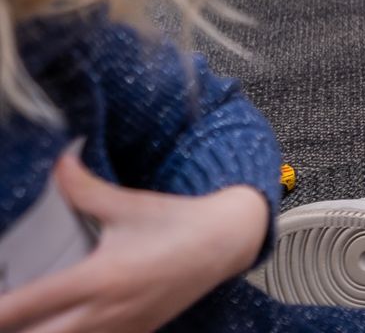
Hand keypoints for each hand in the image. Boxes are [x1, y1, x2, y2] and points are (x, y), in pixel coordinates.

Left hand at [0, 152, 268, 332]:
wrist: (226, 241)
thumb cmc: (177, 222)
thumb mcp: (128, 203)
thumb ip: (84, 188)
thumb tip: (57, 164)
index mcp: (100, 277)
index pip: (27, 305)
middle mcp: (106, 311)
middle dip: (12, 328)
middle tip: (4, 312)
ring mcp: (122, 328)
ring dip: (40, 332)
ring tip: (26, 320)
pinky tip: (61, 323)